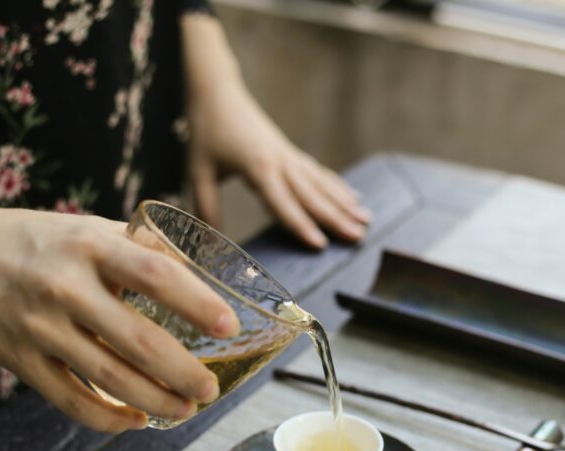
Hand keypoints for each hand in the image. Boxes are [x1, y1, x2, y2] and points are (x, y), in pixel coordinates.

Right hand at [0, 207, 239, 432]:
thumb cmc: (27, 239)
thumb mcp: (82, 228)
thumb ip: (134, 246)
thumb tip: (191, 266)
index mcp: (88, 246)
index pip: (156, 275)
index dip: (197, 303)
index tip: (228, 326)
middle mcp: (65, 287)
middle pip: (139, 342)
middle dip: (184, 373)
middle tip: (211, 388)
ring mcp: (40, 328)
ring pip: (109, 379)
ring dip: (156, 401)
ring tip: (186, 409)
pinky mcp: (20, 361)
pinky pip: (71, 401)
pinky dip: (108, 418)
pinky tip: (136, 421)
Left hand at [182, 15, 370, 249]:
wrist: (217, 91)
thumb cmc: (206, 130)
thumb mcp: (198, 170)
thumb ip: (206, 206)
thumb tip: (208, 242)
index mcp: (258, 168)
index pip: (283, 203)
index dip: (301, 226)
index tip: (321, 245)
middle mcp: (280, 162)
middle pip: (313, 196)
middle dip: (337, 218)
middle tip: (359, 237)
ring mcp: (289, 155)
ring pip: (322, 184)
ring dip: (345, 203)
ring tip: (366, 220)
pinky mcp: (290, 151)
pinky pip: (318, 172)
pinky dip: (337, 186)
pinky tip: (353, 197)